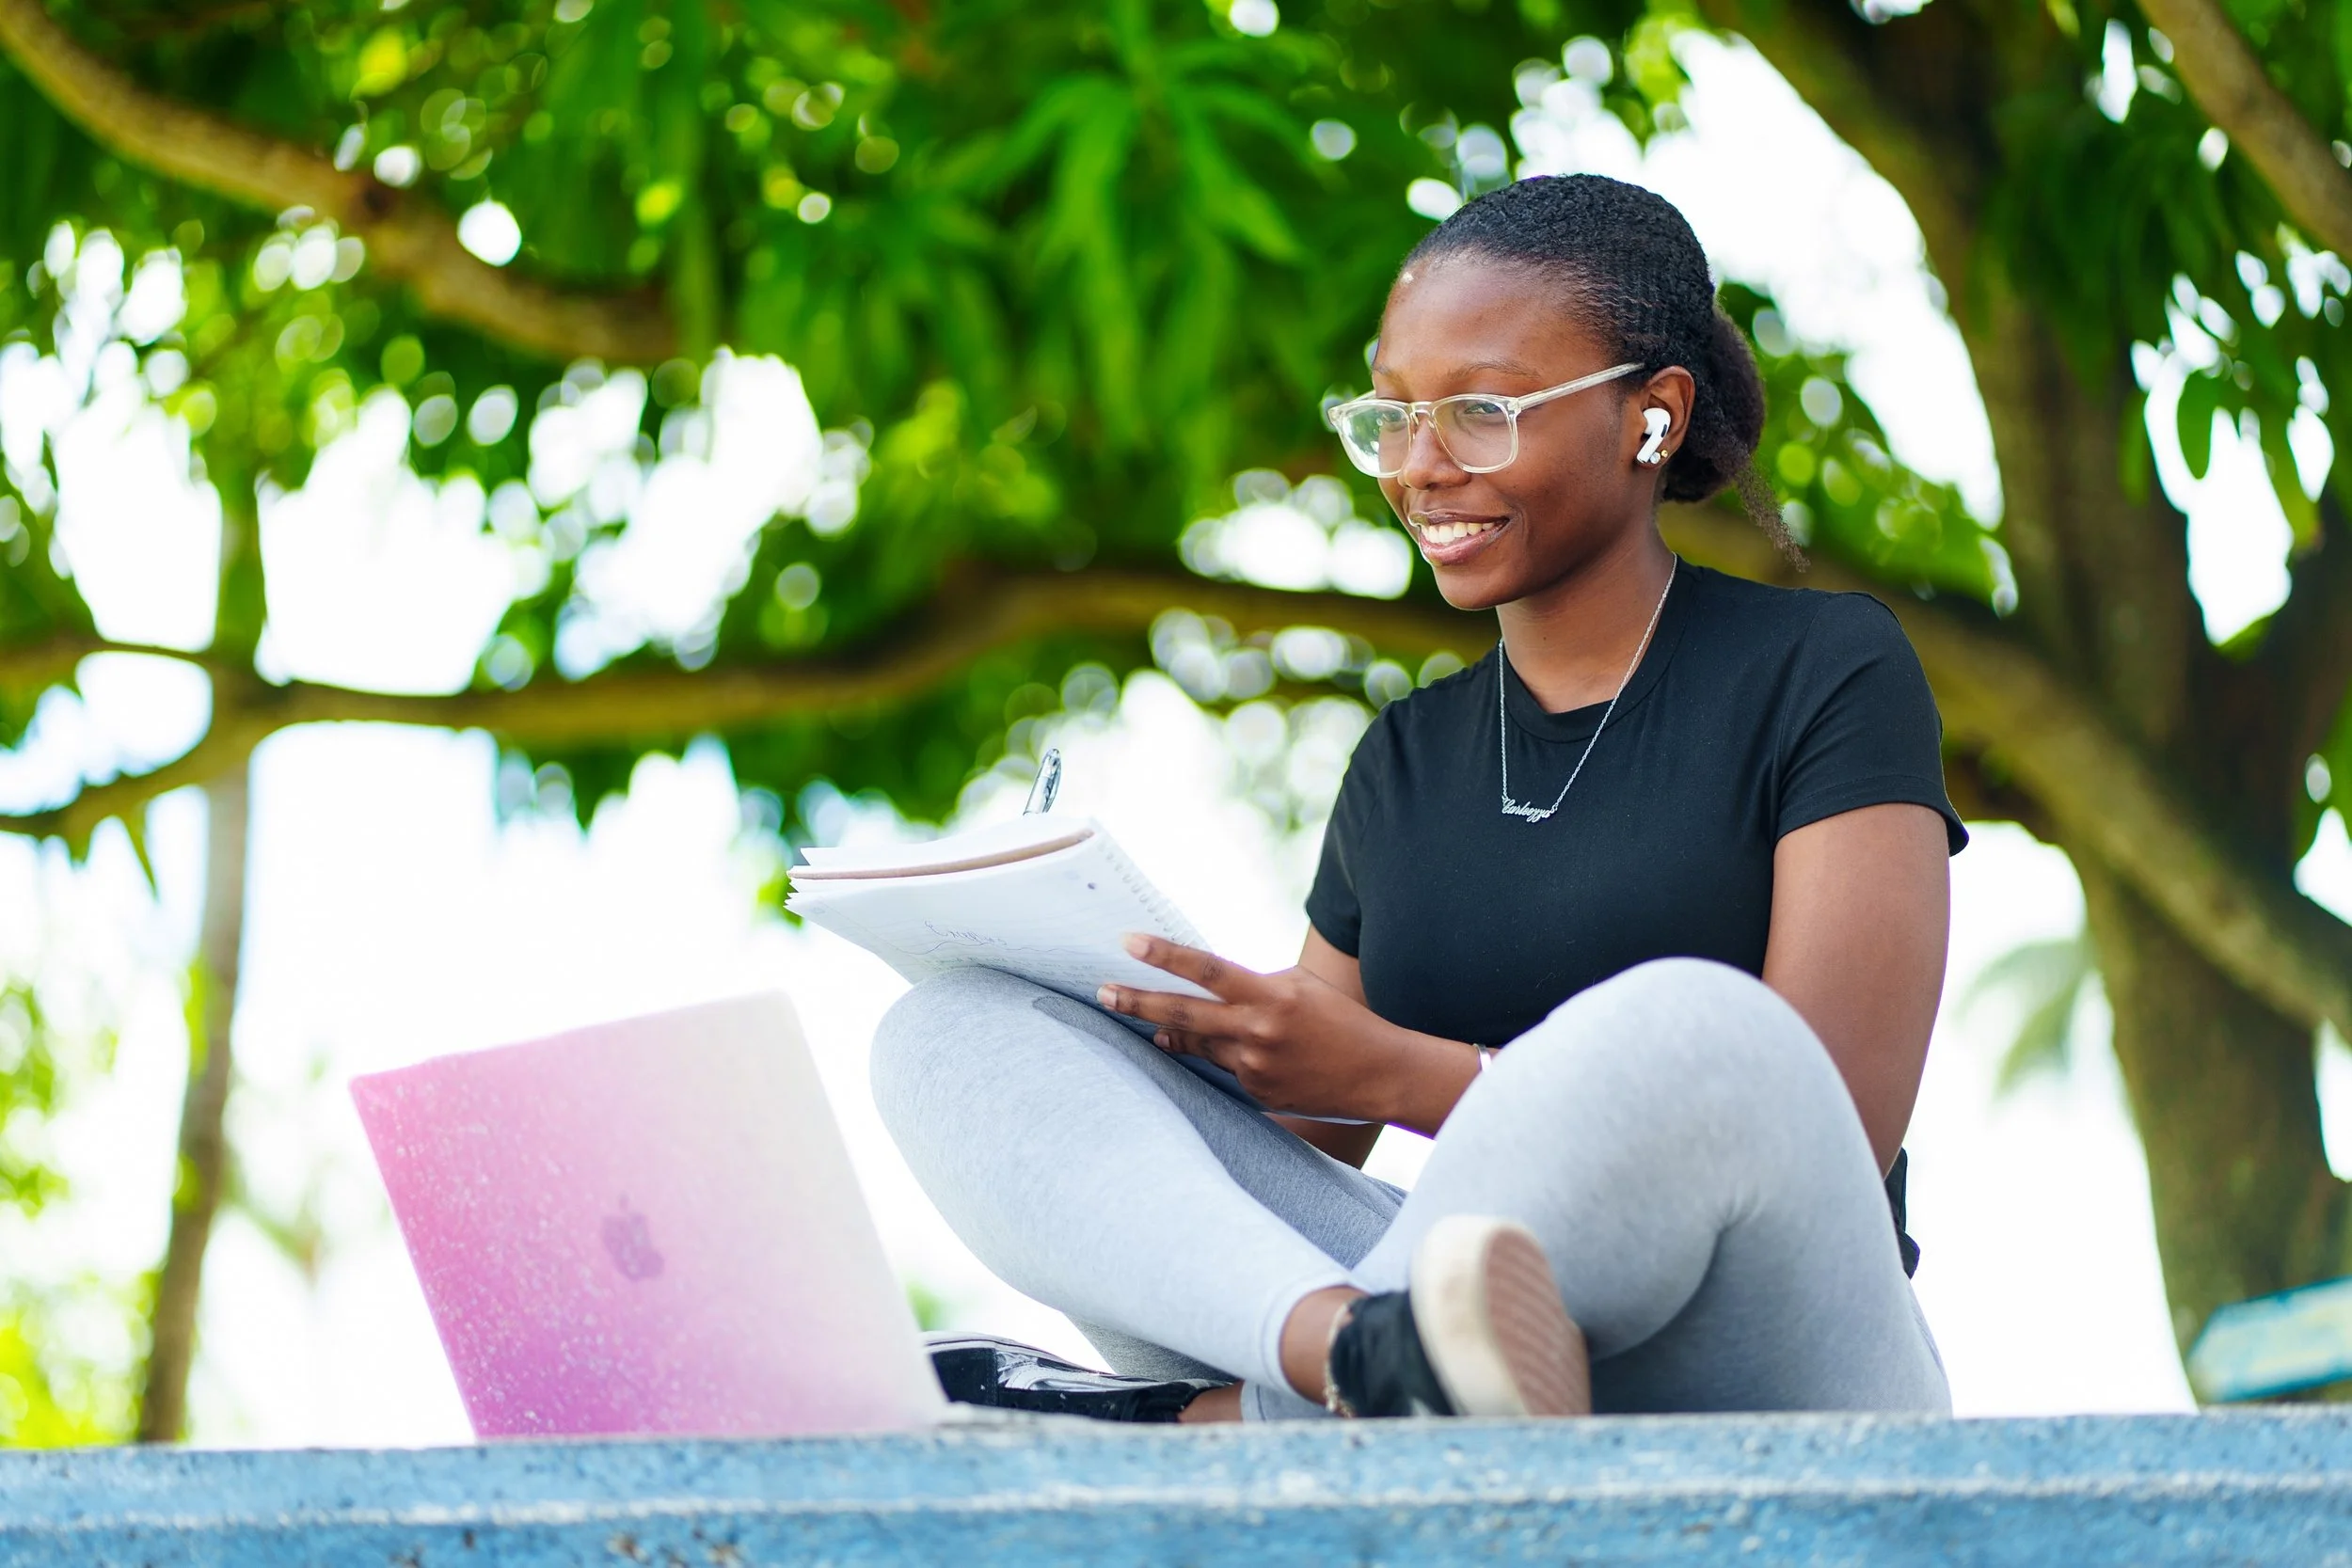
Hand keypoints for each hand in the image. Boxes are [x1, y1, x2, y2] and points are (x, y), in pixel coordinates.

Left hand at [1097, 933, 1415, 1120]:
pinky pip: (1223, 1069)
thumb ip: (1247, 987)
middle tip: (1102, 992)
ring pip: (1197, 1044)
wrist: (1380, 1073)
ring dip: (1171, 1030)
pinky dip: (1218, 1056)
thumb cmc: (1338, 1019)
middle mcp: (1259, 1031)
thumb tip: (1196, 994)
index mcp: (1272, 995)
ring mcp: (1255, 1067)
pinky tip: (1232, 1051)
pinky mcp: (1256, 1094)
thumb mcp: (1296, 987)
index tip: (1128, 942)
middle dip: (1137, 1002)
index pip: (1207, 970)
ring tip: (1147, 1021)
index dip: (1165, 955)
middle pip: (1184, 1014)